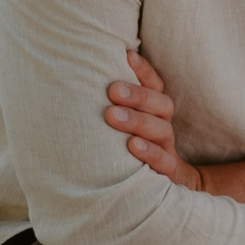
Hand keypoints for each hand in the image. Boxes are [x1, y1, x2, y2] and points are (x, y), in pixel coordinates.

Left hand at [107, 48, 204, 190]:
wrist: (160, 189)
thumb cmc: (128, 151)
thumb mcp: (122, 128)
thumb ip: (111, 107)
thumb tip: (76, 76)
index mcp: (155, 113)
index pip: (155, 86)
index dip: (143, 71)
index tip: (126, 55)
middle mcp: (163, 127)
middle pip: (161, 104)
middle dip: (138, 95)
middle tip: (112, 89)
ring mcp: (167, 149)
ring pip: (162, 130)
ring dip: (139, 120)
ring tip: (112, 116)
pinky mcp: (168, 173)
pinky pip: (165, 162)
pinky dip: (150, 153)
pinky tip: (132, 146)